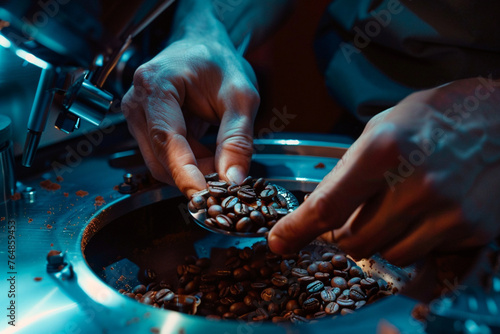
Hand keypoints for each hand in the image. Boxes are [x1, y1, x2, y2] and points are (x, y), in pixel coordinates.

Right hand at [121, 33, 258, 196]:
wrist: (203, 46)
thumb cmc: (219, 62)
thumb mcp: (241, 97)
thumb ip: (238, 139)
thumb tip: (233, 180)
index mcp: (157, 84)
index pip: (167, 140)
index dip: (185, 173)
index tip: (204, 197)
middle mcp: (137, 101)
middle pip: (161, 157)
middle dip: (196, 173)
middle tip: (229, 175)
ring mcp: (136, 115)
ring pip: (161, 163)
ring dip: (193, 169)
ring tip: (222, 155)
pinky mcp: (143, 126)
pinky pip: (163, 157)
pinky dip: (189, 162)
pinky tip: (209, 151)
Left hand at [268, 77, 499, 265]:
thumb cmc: (434, 118)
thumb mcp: (382, 128)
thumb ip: (351, 171)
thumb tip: (323, 212)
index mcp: (384, 151)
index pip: (328, 206)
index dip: (297, 230)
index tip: (279, 242)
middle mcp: (416, 185)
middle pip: (354, 242)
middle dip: (342, 237)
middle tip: (348, 221)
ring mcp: (447, 211)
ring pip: (388, 255)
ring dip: (379, 241)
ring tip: (393, 211)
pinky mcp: (472, 229)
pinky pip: (424, 255)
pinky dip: (413, 242)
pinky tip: (423, 215)